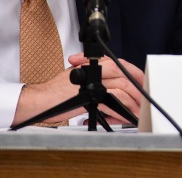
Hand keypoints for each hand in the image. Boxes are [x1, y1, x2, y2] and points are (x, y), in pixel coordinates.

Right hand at [13, 55, 145, 126]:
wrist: (38, 100)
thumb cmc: (55, 92)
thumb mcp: (77, 77)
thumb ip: (94, 77)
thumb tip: (111, 86)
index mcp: (93, 66)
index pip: (119, 65)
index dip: (133, 73)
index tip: (141, 82)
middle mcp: (94, 72)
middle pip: (124, 77)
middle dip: (137, 89)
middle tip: (143, 99)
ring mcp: (92, 85)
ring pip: (120, 90)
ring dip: (131, 102)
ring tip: (136, 111)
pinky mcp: (88, 99)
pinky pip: (110, 104)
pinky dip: (119, 112)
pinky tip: (123, 117)